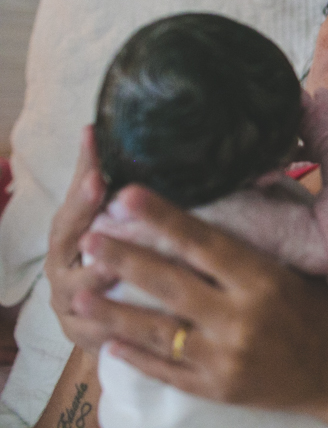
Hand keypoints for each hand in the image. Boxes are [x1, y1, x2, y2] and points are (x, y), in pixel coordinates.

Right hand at [44, 126, 117, 353]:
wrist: (90, 314)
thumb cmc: (94, 253)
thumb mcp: (91, 216)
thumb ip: (91, 177)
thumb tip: (91, 128)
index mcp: (64, 239)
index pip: (69, 213)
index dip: (81, 196)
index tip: (98, 175)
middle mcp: (60, 271)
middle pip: (68, 251)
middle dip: (87, 231)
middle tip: (105, 216)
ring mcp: (70, 306)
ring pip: (81, 294)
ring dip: (97, 282)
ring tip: (116, 268)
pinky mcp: (85, 338)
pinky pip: (98, 334)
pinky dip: (113, 329)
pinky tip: (129, 323)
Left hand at [78, 186, 327, 412]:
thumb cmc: (318, 310)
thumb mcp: (298, 268)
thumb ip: (260, 242)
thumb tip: (231, 193)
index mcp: (263, 281)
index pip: (205, 243)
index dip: (164, 217)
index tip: (128, 194)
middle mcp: (241, 318)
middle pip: (170, 284)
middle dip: (124, 259)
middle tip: (90, 237)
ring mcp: (224, 357)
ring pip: (157, 331)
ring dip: (114, 312)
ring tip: (79, 294)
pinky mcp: (215, 388)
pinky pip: (165, 369)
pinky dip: (135, 357)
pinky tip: (109, 343)